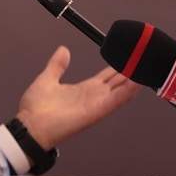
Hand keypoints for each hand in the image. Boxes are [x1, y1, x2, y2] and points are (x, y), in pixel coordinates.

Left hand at [16, 45, 139, 150]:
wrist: (30, 125)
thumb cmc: (35, 108)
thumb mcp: (48, 79)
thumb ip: (57, 65)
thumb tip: (63, 50)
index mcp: (82, 90)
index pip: (105, 78)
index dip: (116, 69)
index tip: (128, 60)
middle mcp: (91, 97)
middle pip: (116, 83)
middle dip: (129, 73)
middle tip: (143, 61)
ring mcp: (95, 105)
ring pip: (119, 91)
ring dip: (132, 82)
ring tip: (145, 70)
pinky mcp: (94, 112)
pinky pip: (114, 101)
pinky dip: (126, 92)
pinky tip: (136, 83)